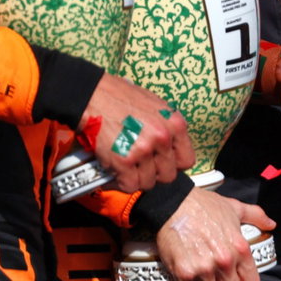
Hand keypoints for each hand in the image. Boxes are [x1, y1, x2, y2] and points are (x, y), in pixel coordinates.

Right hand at [78, 74, 194, 192]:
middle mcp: (163, 138)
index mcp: (175, 124)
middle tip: (141, 165)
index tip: (162, 162)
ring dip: (137, 178)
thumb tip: (170, 149)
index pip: (187, 160)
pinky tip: (116, 171)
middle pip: (168, 175)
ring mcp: (143, 150)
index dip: (173, 164)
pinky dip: (122, 182)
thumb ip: (166, 128)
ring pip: (148, 183)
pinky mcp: (123, 160)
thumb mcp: (156, 106)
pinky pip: (129, 185)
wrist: (93, 95)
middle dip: (154, 173)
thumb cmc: (122, 98)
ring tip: (127, 166)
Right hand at [156, 188, 274, 280]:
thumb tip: (271, 224)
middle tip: (216, 280)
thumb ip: (256, 216)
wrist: (174, 204)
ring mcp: (204, 269)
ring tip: (200, 280)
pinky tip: (183, 280)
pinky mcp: (183, 273)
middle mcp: (224, 262)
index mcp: (240, 249)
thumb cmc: (204, 205)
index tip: (236, 279)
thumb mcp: (234, 207)